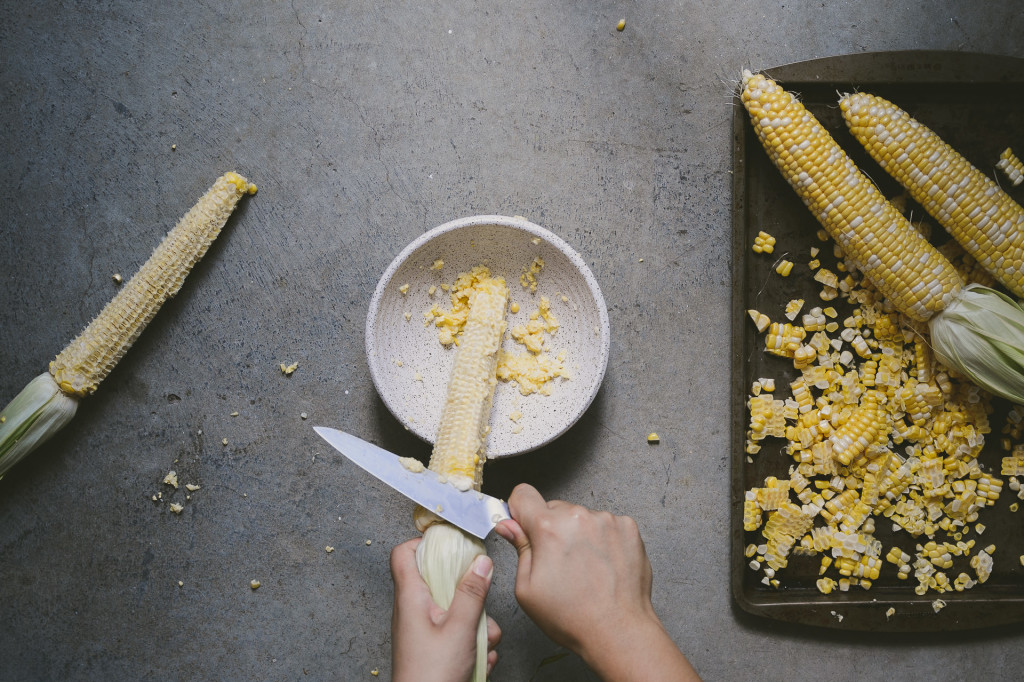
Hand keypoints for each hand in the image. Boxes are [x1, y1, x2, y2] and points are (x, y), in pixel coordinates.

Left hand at [390, 538, 500, 681]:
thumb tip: (481, 562)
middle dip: (469, 593)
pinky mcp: (436, 648)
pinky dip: (474, 645)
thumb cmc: (430, 677)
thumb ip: (472, 593)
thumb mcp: (460, 629)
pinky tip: (480, 660)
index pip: (403, 553)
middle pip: (440, 581)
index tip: (452, 542)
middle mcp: (413, 611)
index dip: (424, 542)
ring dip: (477, 626)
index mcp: (411, 598)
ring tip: (482, 644)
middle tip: (480, 602)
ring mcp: (425, 630)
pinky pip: (459, 634)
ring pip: (456, 610)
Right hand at [495, 483, 700, 681]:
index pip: (523, 494)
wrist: (618, 631)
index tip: (524, 525)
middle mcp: (578, 517)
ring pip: (580, 517)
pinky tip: (602, 565)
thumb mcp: (528, 589)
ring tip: (585, 568)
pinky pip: (605, 524)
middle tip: (559, 562)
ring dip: (579, 534)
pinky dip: (602, 539)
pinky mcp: (628, 528)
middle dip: (551, 529)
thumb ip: (519, 548)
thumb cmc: (573, 617)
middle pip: (553, 509)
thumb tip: (508, 525)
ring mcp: (606, 520)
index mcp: (548, 529)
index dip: (519, 511)